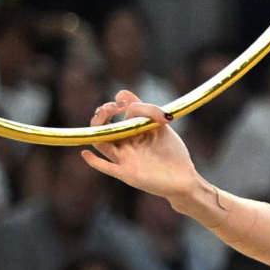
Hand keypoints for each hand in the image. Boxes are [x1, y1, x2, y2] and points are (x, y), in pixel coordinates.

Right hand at [80, 92, 200, 196]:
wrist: (184, 178)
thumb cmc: (170, 153)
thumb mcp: (159, 127)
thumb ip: (145, 111)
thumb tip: (120, 92)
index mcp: (128, 132)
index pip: (116, 115)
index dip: (122, 105)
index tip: (128, 102)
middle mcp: (122, 144)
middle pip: (100, 128)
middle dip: (103, 113)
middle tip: (114, 106)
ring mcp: (123, 158)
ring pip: (100, 143)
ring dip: (99, 130)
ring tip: (105, 114)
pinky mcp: (127, 173)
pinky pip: (106, 167)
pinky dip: (94, 161)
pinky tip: (85, 153)